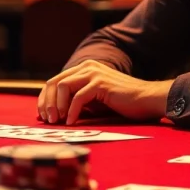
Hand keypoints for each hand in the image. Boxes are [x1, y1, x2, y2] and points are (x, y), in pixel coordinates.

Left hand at [36, 60, 172, 124]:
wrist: (147, 100)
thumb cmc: (121, 104)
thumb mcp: (94, 102)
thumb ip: (76, 102)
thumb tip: (53, 115)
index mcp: (84, 69)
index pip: (54, 81)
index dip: (44, 99)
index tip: (42, 116)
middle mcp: (87, 67)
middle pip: (54, 83)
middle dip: (47, 103)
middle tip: (48, 121)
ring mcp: (94, 73)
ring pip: (63, 87)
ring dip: (57, 106)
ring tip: (58, 122)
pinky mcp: (101, 83)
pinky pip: (78, 97)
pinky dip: (71, 111)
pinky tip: (71, 122)